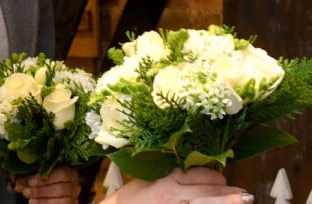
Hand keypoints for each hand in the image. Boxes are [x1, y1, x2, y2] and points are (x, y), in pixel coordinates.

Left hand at [14, 166, 80, 202]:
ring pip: (62, 201)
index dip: (46, 178)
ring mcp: (74, 198)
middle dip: (41, 191)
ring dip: (43, 200)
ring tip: (30, 200)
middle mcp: (75, 184)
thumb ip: (29, 177)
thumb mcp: (37, 176)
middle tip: (26, 192)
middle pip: (61, 188)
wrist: (49, 193)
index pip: (62, 173)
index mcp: (70, 171)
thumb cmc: (43, 181)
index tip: (31, 181)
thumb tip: (18, 184)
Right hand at [101, 167, 253, 203]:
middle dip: (229, 193)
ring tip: (245, 200)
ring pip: (210, 201)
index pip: (202, 174)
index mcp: (168, 179)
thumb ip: (170, 177)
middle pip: (211, 189)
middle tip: (244, 195)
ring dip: (228, 201)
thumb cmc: (130, 200)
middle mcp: (176, 193)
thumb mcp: (149, 181)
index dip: (217, 178)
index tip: (224, 180)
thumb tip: (190, 174)